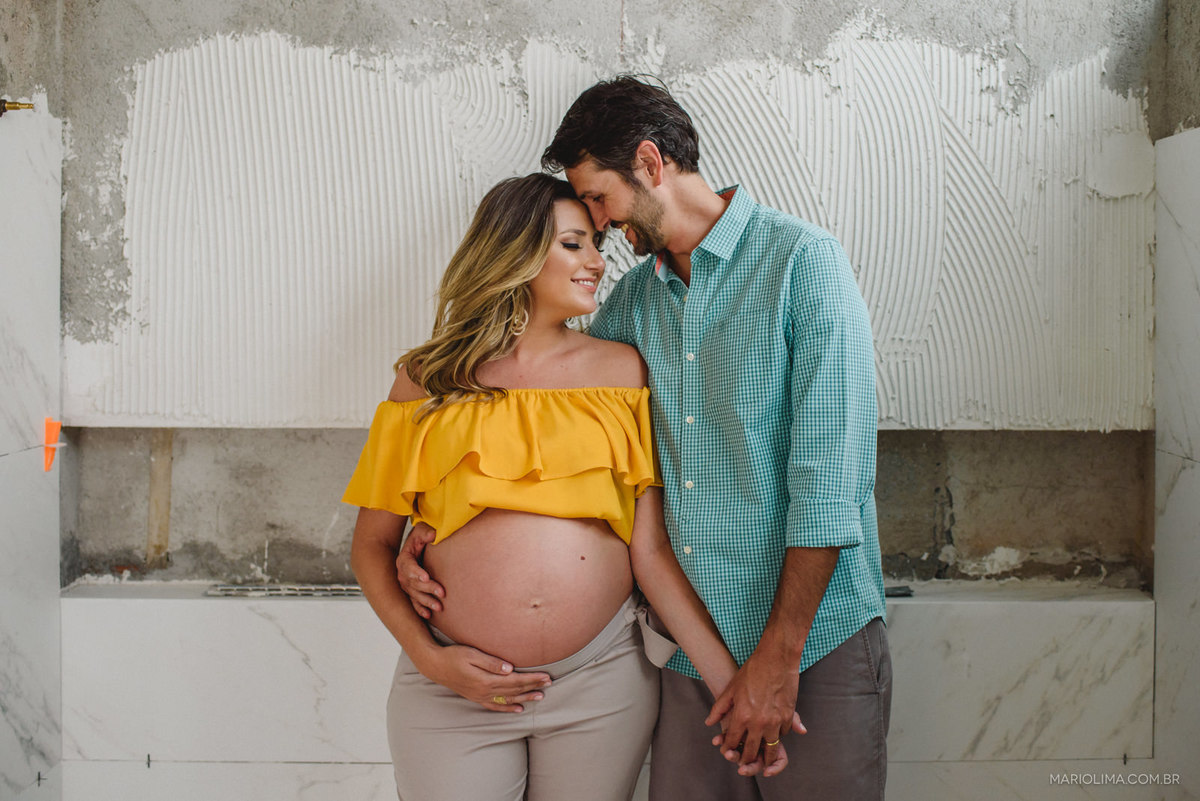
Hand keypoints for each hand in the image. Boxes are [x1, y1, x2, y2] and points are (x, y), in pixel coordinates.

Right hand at [395, 524, 444, 617]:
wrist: (418, 545)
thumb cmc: (421, 537)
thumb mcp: (423, 530)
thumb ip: (426, 532)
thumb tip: (433, 535)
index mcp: (404, 558)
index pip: (408, 566)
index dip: (416, 572)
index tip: (426, 576)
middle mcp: (403, 573)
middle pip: (413, 583)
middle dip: (427, 589)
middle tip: (441, 592)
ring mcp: (406, 584)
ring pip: (414, 595)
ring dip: (426, 601)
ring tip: (439, 606)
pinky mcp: (411, 591)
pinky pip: (413, 602)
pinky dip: (420, 609)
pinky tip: (428, 615)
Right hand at [419, 642, 551, 712]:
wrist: (435, 666)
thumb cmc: (453, 656)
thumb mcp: (472, 655)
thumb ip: (492, 663)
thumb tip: (511, 669)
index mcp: (487, 680)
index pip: (516, 681)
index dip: (532, 679)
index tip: (546, 676)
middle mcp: (485, 691)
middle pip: (515, 690)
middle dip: (533, 687)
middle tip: (549, 684)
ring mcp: (481, 696)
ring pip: (508, 700)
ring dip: (525, 698)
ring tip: (540, 697)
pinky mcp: (476, 697)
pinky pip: (495, 706)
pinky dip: (508, 708)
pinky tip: (518, 709)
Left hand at [705, 652, 806, 776]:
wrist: (776, 658)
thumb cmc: (752, 671)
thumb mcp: (731, 688)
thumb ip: (719, 708)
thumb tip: (709, 723)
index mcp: (742, 716)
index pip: (733, 740)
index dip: (730, 747)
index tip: (729, 750)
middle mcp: (758, 722)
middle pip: (751, 750)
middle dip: (747, 758)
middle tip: (745, 763)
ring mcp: (775, 721)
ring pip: (770, 748)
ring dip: (766, 756)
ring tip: (764, 761)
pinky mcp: (788, 716)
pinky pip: (783, 734)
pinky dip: (778, 736)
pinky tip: (775, 735)